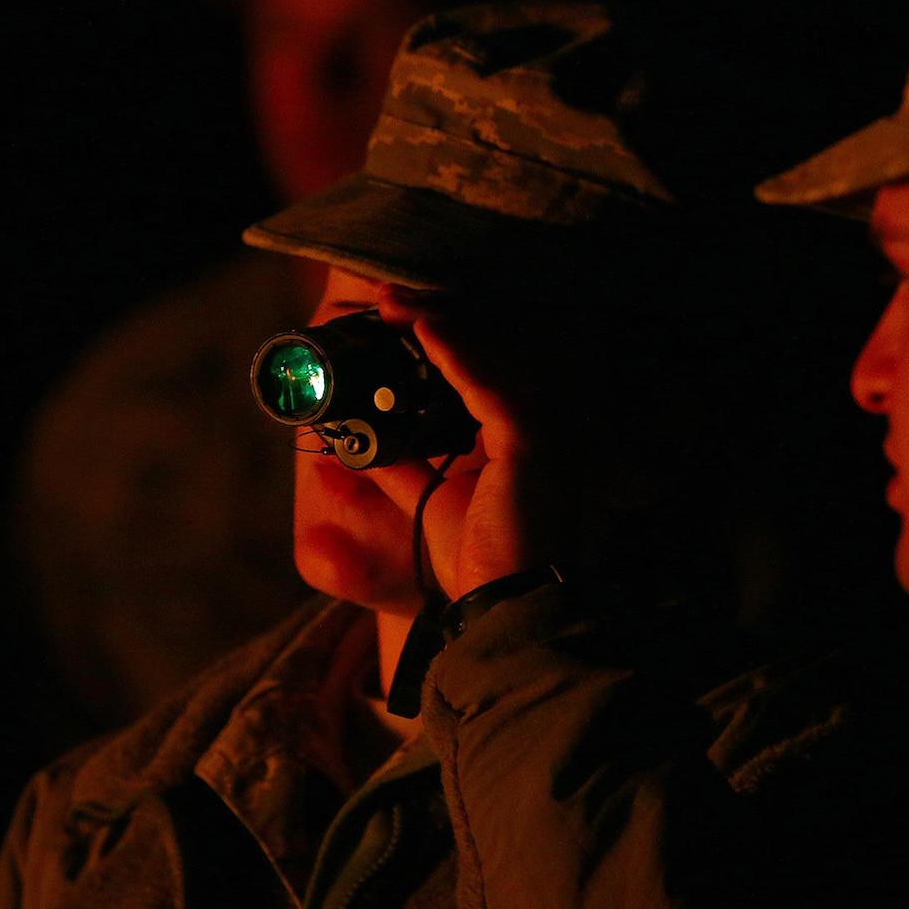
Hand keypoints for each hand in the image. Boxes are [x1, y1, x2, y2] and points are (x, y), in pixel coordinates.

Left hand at [363, 287, 570, 599]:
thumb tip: (361, 439)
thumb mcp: (430, 499)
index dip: (447, 334)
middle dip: (440, 317)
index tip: (400, 317)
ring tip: (394, 305)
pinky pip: (490, 385)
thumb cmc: (482, 562)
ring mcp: (545, 431)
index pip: (489, 365)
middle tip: (390, 300)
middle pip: (493, 348)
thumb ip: (403, 465)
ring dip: (440, 324)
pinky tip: (424, 330)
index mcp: (528, 435)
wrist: (503, 608)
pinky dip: (456, 354)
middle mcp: (546, 424)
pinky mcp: (531, 445)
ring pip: (491, 357)